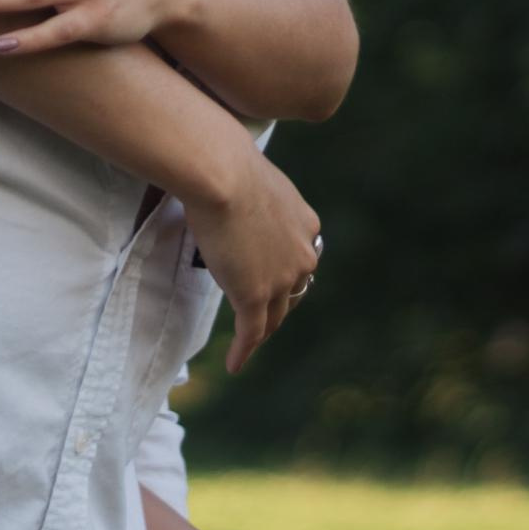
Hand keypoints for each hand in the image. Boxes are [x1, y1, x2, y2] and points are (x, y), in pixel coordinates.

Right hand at [182, 144, 322, 373]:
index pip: (299, 259)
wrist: (222, 173)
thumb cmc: (228, 163)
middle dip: (278, 305)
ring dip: (262, 330)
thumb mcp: (255, 179)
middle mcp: (302, 255)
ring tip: (251, 342)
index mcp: (306, 224)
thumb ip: (255, 196)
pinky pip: (252, 332)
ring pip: (274, 315)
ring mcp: (280, 279)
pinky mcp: (255, 295)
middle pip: (292, 292)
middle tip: (261, 315)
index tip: (271, 277)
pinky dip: (245, 352)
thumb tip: (232, 187)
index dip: (286, 273)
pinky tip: (235, 365)